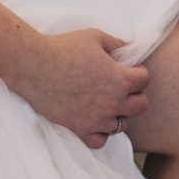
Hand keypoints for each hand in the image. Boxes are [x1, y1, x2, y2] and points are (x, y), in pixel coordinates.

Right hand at [15, 27, 148, 149]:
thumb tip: (130, 48)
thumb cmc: (64, 48)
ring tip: (106, 104)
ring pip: (122, 125)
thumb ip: (117, 44)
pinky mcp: (79, 130)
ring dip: (118, 114)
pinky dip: (100, 133)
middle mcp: (113, 103)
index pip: (145, 80)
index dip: (138, 72)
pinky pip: (101, 141)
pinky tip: (93, 120)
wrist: (34, 66)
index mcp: (120, 80)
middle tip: (120, 88)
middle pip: (141, 106)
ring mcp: (97, 120)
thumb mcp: (95, 37)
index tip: (129, 70)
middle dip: (135, 95)